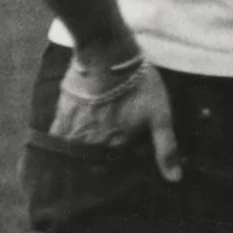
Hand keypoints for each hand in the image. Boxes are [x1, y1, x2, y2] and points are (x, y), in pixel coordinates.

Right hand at [50, 57, 182, 181]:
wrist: (108, 53)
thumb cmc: (139, 84)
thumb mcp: (160, 114)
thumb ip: (166, 148)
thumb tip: (175, 179)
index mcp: (117, 145)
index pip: (115, 168)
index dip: (118, 169)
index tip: (120, 170)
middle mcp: (93, 142)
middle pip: (93, 161)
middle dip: (97, 165)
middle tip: (101, 157)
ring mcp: (75, 129)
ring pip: (75, 150)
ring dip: (80, 152)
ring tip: (86, 146)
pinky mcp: (62, 114)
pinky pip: (57, 136)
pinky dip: (61, 140)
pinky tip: (67, 137)